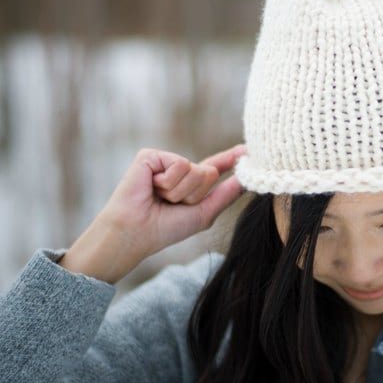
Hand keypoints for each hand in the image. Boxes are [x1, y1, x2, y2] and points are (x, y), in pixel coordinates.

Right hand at [60, 144, 247, 282]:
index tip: (247, 149)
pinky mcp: (151, 156)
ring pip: (195, 169)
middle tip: (172, 203)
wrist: (135, 232)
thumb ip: (226, 195)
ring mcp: (164, 161)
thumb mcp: (203, 214)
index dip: (230, 159)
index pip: (214, 167)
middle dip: (195, 194)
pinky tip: (152, 187)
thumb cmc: (164, 228)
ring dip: (181, 191)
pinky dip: (169, 182)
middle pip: (209, 173)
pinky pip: (179, 164)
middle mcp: (178, 171)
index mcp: (189, 185)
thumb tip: (246, 179)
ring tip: (160, 198)